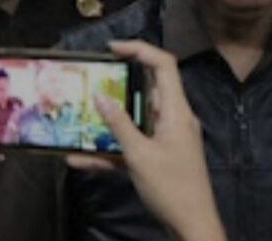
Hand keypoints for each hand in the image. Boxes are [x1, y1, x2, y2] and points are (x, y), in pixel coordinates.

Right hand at [67, 40, 225, 240]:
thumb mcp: (139, 155)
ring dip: (109, 121)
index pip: (164, 65)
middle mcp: (174, 118)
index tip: (112, 48)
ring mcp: (168, 138)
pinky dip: (111, 150)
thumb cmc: (172, 188)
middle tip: (91, 82)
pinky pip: (133, 146)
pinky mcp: (160, 157)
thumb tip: (100, 96)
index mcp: (176, 110)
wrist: (192, 225)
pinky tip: (80, 159)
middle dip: (118, 85)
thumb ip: (118, 125)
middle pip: (147, 89)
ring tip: (80, 118)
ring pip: (136, 119)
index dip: (140, 49)